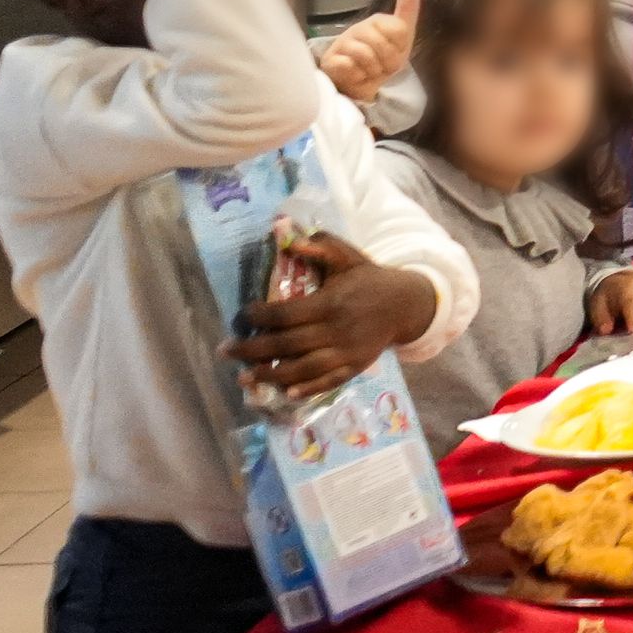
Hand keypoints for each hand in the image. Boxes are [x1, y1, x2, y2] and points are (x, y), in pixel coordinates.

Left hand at [226, 230, 436, 401]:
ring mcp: (346, 352)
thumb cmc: (370, 279)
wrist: (407, 304)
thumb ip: (321, 248)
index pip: (285, 313)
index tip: (240, 316)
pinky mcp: (355, 366)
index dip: (257, 316)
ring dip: (270, 374)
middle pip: (286, 344)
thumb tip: (290, 241)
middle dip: (251, 349)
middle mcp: (336, 331)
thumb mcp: (348, 257)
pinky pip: (327, 382)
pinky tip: (285, 392)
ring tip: (244, 376)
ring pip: (302, 369)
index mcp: (330, 303)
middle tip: (226, 351)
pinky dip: (306, 389)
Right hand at [314, 0, 419, 105]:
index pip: (400, 30)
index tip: (394, 51)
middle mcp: (357, 28)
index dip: (401, 47)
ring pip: (366, 56)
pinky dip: (357, 75)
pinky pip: (349, 67)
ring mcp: (341, 43)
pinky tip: (355, 74)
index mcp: (376, 21)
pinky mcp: (330, 60)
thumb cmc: (382, 57)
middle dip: (387, 62)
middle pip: (383, 45)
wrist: (361, 82)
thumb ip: (407, 13)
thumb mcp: (401, 37)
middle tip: (382, 65)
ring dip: (372, 70)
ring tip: (369, 70)